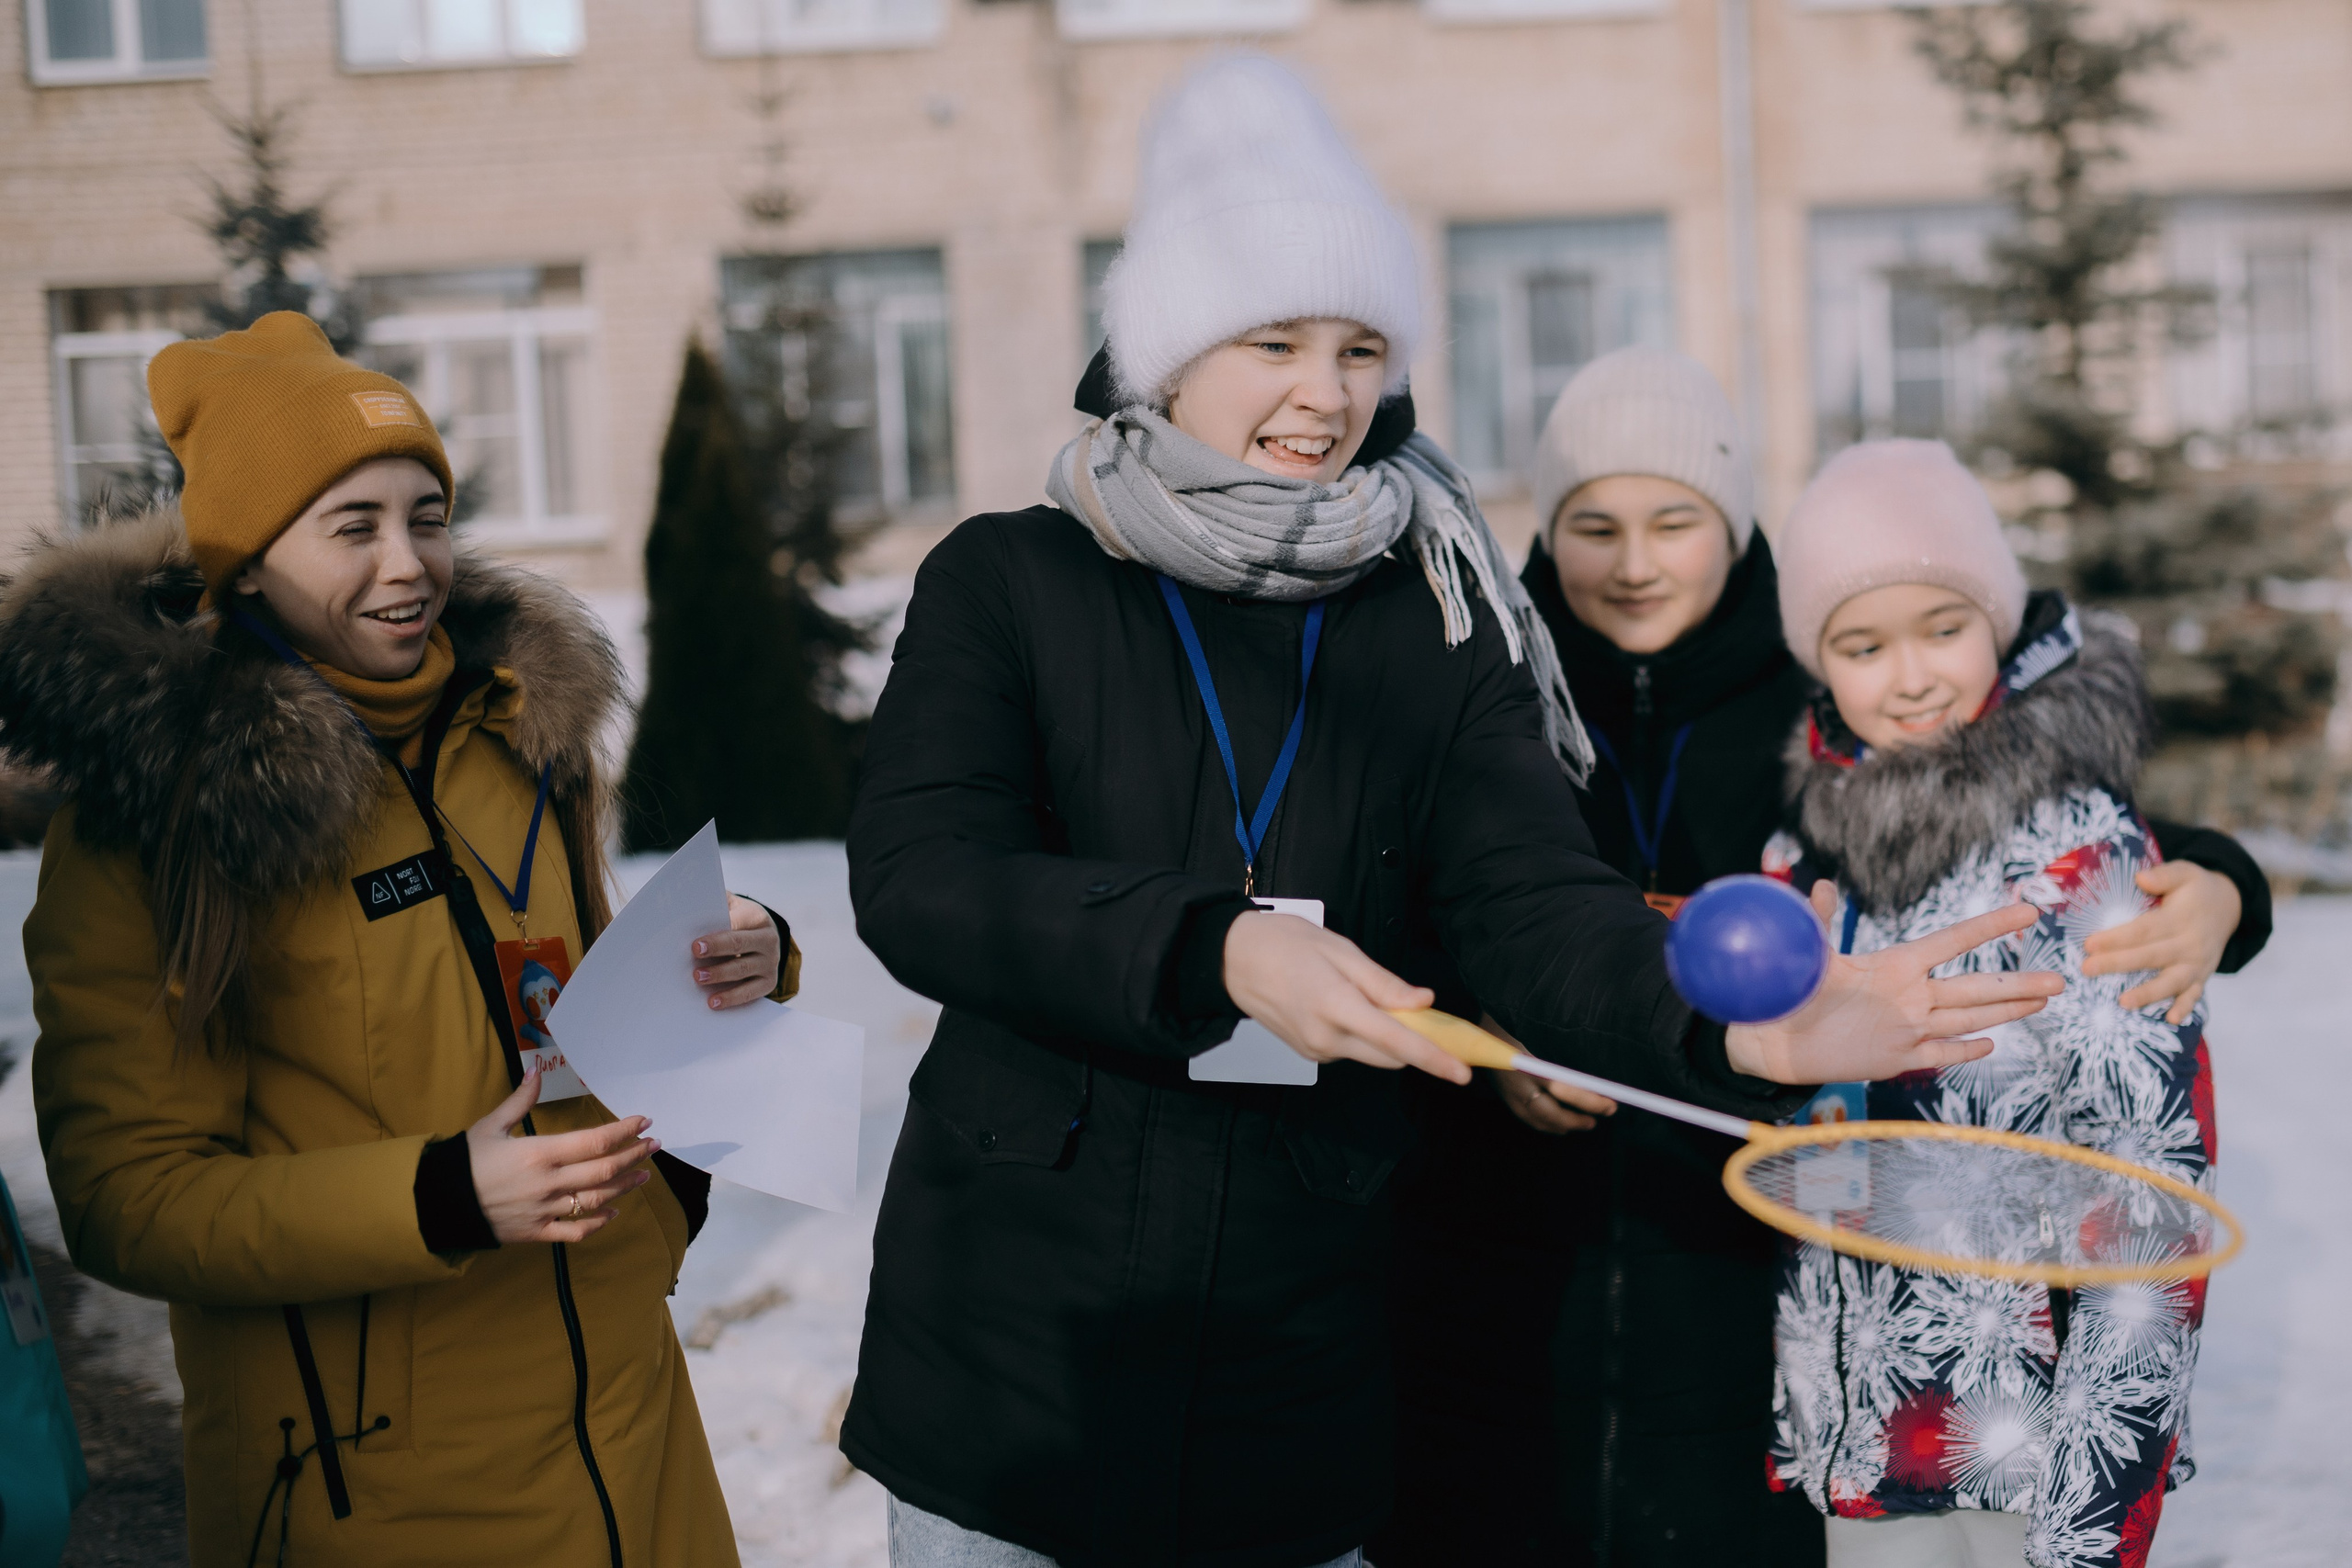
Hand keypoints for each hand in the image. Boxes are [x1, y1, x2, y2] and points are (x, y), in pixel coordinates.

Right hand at [466, 1069, 659, 1244]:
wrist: (437, 1204)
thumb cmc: (465, 1162)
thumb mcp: (491, 1126)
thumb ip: (520, 1100)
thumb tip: (536, 1069)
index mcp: (539, 1153)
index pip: (595, 1141)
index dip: (625, 1131)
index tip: (644, 1122)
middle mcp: (548, 1182)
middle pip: (604, 1170)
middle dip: (634, 1156)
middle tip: (653, 1146)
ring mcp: (545, 1210)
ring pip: (596, 1199)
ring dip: (625, 1186)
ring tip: (643, 1175)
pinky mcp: (537, 1232)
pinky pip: (576, 1231)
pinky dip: (598, 1222)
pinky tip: (613, 1211)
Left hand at [694, 894, 781, 1009]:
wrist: (766, 937)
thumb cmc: (739, 920)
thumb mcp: (732, 906)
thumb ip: (716, 903)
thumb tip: (689, 905)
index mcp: (757, 918)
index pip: (735, 924)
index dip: (716, 935)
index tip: (696, 944)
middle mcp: (769, 940)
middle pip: (739, 945)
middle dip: (716, 950)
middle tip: (695, 955)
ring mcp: (771, 963)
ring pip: (743, 969)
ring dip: (719, 975)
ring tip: (698, 977)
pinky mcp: (769, 982)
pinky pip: (750, 993)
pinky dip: (731, 998)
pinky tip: (714, 1001)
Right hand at [1220, 911, 1468, 1083]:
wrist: (1230, 960)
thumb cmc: (1284, 944)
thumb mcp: (1340, 950)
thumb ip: (1383, 982)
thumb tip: (1423, 1003)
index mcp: (1336, 1006)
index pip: (1396, 1041)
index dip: (1434, 1058)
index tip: (1462, 1071)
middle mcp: (1326, 1038)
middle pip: (1390, 1056)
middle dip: (1416, 1043)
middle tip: (1426, 1014)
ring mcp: (1315, 1050)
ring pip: (1371, 1053)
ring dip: (1387, 1036)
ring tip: (1370, 995)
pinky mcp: (1309, 1052)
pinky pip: (1350, 1049)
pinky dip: (1363, 1034)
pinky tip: (1345, 1004)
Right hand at [1483, 1013, 1613, 1132]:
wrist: (1477, 1027)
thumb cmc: (1511, 1023)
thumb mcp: (1535, 1030)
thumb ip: (1560, 1047)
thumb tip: (1594, 1072)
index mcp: (1525, 1063)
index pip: (1562, 1088)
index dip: (1588, 1100)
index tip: (1610, 1104)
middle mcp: (1515, 1082)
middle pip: (1550, 1111)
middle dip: (1579, 1117)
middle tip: (1606, 1113)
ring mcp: (1506, 1092)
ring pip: (1538, 1119)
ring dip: (1565, 1124)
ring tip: (1588, 1123)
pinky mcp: (1503, 1097)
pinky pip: (1527, 1118)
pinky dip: (1547, 1125)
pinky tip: (1561, 1126)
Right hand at [1725, 881, 2062, 1084]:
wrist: (1777, 1046)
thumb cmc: (1789, 991)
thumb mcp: (1811, 950)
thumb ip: (1823, 918)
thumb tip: (1819, 884)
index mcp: (1895, 965)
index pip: (1955, 939)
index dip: (1994, 923)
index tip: (2029, 912)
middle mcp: (1911, 998)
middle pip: (1979, 989)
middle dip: (2023, 984)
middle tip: (2061, 980)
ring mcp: (1910, 1032)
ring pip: (1972, 1020)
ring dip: (2009, 1012)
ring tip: (2041, 1003)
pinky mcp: (1901, 1059)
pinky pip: (1946, 1053)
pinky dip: (1970, 1048)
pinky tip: (1990, 1044)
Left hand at [2081, 860, 2240, 1023]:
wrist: (2228, 906)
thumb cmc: (2195, 889)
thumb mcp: (2184, 872)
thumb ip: (2164, 875)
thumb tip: (2141, 878)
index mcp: (2180, 918)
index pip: (2144, 930)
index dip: (2117, 938)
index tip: (2089, 944)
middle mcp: (2190, 944)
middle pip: (2151, 957)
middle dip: (2118, 964)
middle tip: (2088, 970)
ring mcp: (2198, 963)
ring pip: (2172, 982)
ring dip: (2148, 994)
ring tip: (2123, 1003)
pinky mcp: (2202, 976)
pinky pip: (2194, 995)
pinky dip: (2185, 1008)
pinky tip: (2170, 1020)